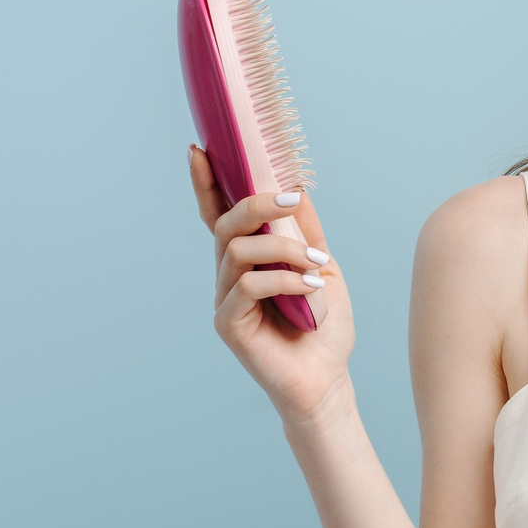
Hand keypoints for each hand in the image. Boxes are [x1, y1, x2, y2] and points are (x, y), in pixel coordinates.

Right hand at [189, 144, 357, 425]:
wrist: (327, 379)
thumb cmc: (322, 327)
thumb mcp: (323, 266)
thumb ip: (307, 230)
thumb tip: (296, 185)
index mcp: (247, 259)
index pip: (218, 214)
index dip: (206, 183)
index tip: (200, 149)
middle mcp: (228, 275)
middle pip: (226, 224)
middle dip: (257, 204)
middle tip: (291, 198)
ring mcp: (224, 299)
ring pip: (238, 252)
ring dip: (284, 249)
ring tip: (319, 265)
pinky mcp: (229, 324)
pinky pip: (248, 286)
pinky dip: (283, 279)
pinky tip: (310, 287)